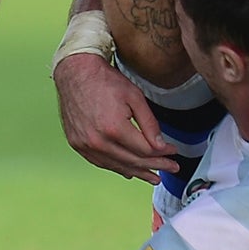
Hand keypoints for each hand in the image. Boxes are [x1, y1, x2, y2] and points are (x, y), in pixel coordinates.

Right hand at [54, 54, 178, 182]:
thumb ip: (149, 123)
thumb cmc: (104, 81)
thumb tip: (161, 146)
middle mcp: (98, 141)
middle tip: (170, 168)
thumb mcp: (134, 96)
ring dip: (138, 173)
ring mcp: (85, 145)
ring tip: (153, 177)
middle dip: (155, 166)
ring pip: (117, 166)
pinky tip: (128, 172)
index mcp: (114, 128)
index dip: (163, 152)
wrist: (75, 72)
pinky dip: (117, 168)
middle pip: (133, 162)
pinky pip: (101, 162)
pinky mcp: (77, 144)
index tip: (173, 151)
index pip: (145, 150)